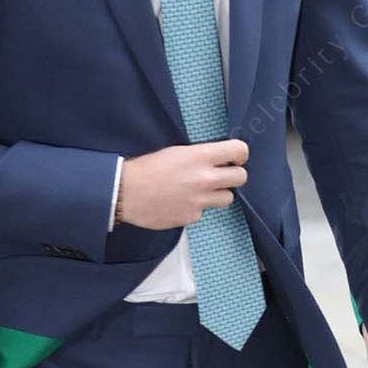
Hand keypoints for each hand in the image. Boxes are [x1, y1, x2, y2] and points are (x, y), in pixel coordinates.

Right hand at [118, 140, 248, 229]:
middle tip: (222, 174)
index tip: (235, 157)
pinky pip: (204, 211)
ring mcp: (200, 200)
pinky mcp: (193, 216)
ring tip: (200, 190)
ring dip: (218, 193)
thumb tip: (217, 159)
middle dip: (233, 175)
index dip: (239, 154)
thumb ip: (200, 156)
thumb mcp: (176, 152)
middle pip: (241, 177)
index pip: (239, 151)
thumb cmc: (146, 170)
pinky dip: (197, 207)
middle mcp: (205, 179)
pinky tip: (182, 201)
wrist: (126, 193)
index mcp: (200, 157)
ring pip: (228, 198)